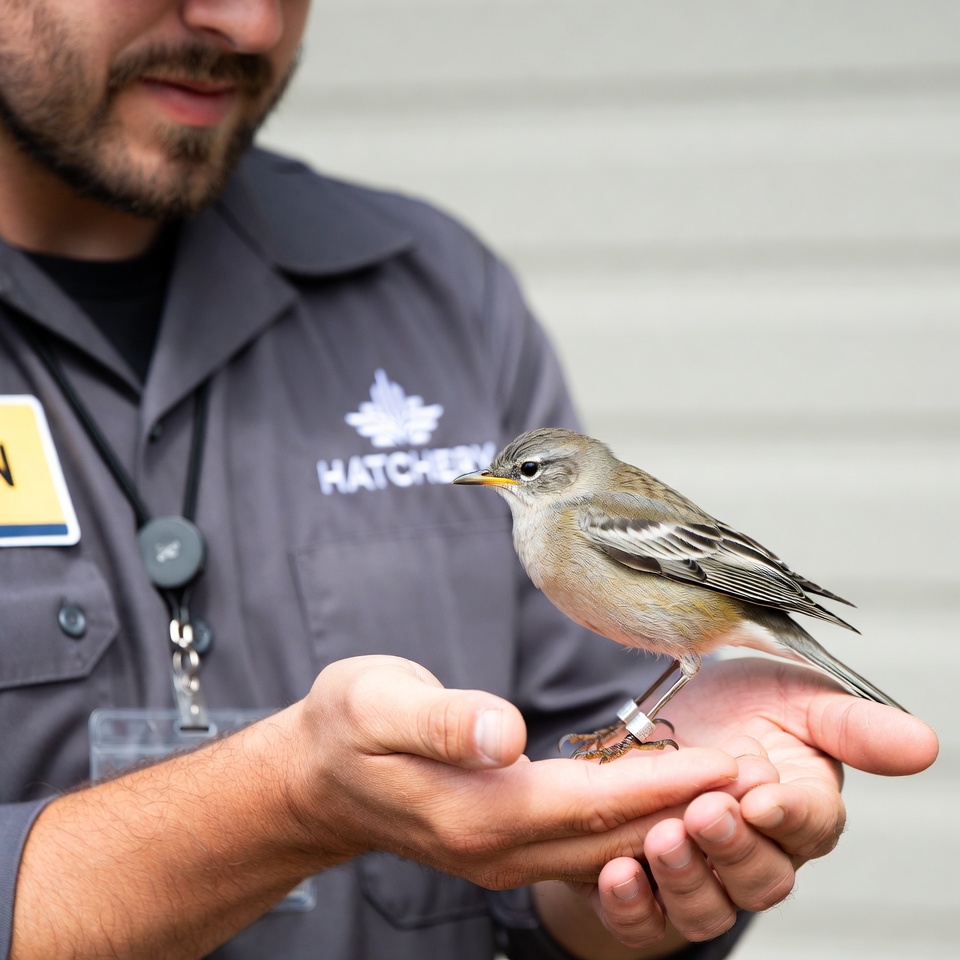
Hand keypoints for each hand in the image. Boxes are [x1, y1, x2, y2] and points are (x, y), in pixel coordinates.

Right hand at [283, 655, 744, 887]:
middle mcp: (499, 846)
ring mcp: (501, 854)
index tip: (731, 763)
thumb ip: (443, 719)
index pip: (595, 801)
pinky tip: (660, 803)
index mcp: (478, 810)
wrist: (315, 777)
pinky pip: (583, 844)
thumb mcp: (380, 702)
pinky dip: (631, 825)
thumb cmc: (347, 727)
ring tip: (729, 790)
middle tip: (762, 781)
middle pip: (614, 833)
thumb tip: (502, 731)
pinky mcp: (501, 843)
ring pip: (605, 846)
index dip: (667, 783)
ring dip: (670, 820)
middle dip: (691, 808)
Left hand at [568, 657, 937, 951]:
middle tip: (703, 812)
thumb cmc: (733, 706)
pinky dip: (633, 904)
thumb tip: (925, 744)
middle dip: (732, 848)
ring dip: (686, 879)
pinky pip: (645, 921)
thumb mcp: (789, 696)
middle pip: (762, 879)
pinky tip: (618, 874)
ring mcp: (703, 878)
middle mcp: (757, 855)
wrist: (658, 716)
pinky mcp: (648, 891)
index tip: (760, 798)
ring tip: (662, 837)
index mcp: (799, 810)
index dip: (787, 818)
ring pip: (709, 909)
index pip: (810, 827)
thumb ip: (849, 724)